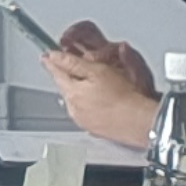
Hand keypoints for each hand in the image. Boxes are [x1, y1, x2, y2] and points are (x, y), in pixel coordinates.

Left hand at [42, 24, 157, 145]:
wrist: (138, 121)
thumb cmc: (123, 97)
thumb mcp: (97, 71)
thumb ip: (72, 63)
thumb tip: (54, 57)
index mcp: (71, 93)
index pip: (56, 73)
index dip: (52, 62)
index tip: (47, 56)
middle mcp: (72, 108)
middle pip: (65, 86)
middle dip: (70, 76)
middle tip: (85, 69)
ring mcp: (81, 120)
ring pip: (74, 99)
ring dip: (80, 90)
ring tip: (100, 86)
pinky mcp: (92, 128)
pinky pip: (84, 111)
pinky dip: (89, 103)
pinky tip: (103, 101)